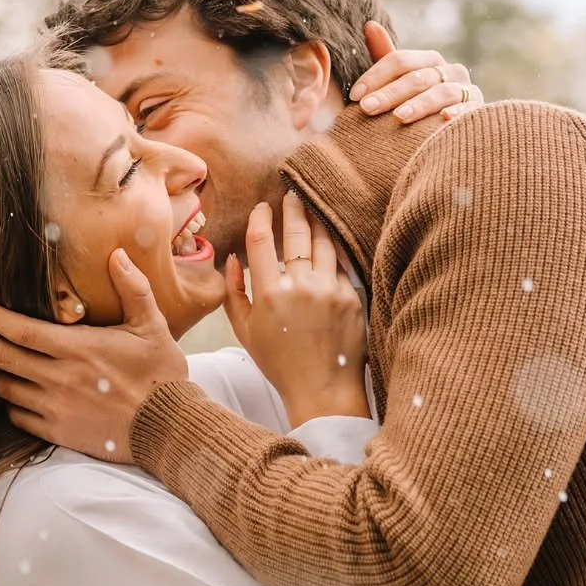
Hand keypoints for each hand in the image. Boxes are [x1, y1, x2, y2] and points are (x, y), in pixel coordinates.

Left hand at [0, 248, 186, 462]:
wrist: (170, 429)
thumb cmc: (162, 375)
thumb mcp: (152, 326)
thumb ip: (133, 288)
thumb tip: (116, 254)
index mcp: (77, 349)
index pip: (19, 329)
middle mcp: (58, 378)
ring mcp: (55, 408)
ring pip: (4, 387)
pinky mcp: (58, 432)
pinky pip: (18, 416)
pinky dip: (9, 402)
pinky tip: (11, 391)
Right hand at [223, 192, 368, 427]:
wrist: (323, 389)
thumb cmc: (280, 363)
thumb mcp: (244, 332)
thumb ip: (232, 292)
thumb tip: (233, 259)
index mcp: (268, 294)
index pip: (262, 240)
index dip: (261, 218)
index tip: (263, 208)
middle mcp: (300, 286)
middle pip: (296, 232)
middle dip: (293, 209)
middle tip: (292, 196)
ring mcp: (329, 289)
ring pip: (323, 243)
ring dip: (317, 222)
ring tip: (313, 210)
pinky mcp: (352, 297)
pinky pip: (341, 265)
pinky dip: (334, 252)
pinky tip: (331, 242)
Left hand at [350, 21, 483, 123]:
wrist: (454, 131)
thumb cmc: (420, 105)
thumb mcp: (402, 81)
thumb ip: (386, 57)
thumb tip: (370, 24)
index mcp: (429, 61)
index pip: (399, 61)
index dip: (375, 76)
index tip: (355, 97)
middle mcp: (450, 71)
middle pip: (417, 77)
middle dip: (390, 93)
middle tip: (367, 108)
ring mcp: (466, 90)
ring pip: (441, 93)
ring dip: (420, 104)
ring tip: (399, 117)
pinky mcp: (479, 110)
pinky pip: (469, 109)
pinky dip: (458, 113)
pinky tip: (444, 119)